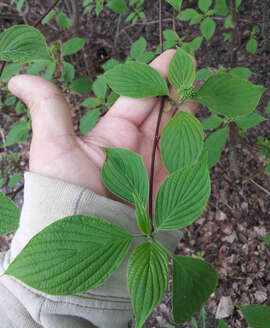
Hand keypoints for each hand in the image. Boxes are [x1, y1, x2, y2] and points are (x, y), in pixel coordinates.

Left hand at [8, 50, 196, 199]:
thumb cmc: (64, 191)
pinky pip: (186, 161)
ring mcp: (152, 168)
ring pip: (176, 133)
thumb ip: (49, 108)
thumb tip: (18, 79)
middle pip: (161, 113)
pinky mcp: (167, 188)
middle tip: (192, 68)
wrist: (82, 240)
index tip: (173, 58)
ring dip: (189, 111)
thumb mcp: (53, 146)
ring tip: (200, 88)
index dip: (154, 77)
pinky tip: (202, 123)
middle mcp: (134, 149)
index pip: (138, 99)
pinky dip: (194, 142)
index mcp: (112, 135)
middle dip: (177, 90)